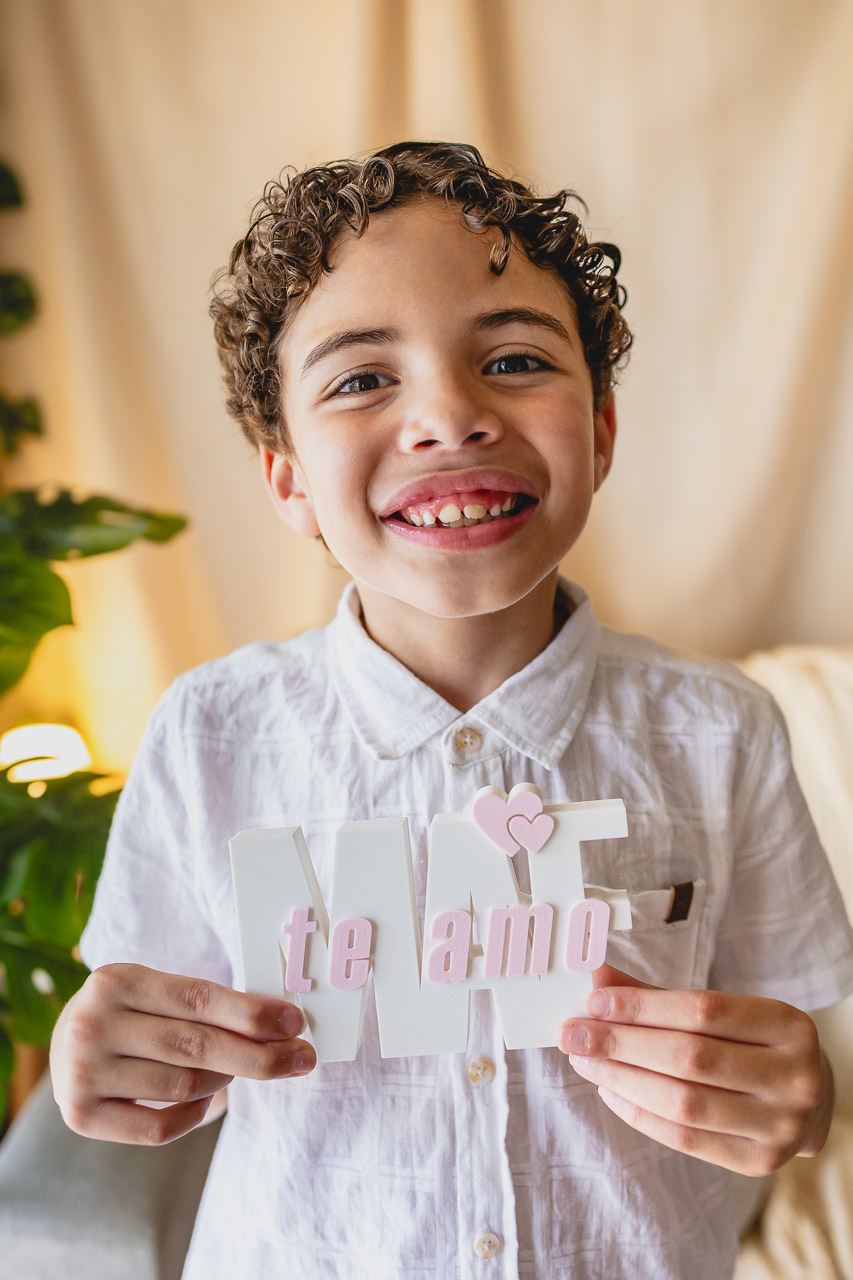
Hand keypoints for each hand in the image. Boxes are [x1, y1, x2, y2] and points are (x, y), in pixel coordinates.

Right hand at [50, 963, 315, 1145]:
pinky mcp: (80, 1115)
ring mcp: (81, 1073)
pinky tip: (207, 1098)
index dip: (252, 1013)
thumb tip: (281, 1023)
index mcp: (116, 980)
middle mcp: (92, 1024)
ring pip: (183, 1086)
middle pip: (196, 1046)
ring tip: (237, 1070)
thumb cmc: (134, 1016)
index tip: (295, 1023)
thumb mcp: (157, 992)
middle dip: (259, 1054)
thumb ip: (208, 1005)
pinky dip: (195, 1115)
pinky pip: (158, 1128)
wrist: (67, 1047)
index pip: (199, 998)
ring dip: (225, 1080)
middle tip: (301, 1057)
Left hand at [558, 964, 832, 1175]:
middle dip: (621, 1044)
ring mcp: (780, 1126)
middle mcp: (794, 1077)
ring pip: (684, 1103)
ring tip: (584, 1062)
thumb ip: (659, 997)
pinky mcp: (759, 1162)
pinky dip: (639, 1114)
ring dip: (622, 1079)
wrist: (807, 1099)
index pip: (703, 1011)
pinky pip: (685, 1139)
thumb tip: (597, 978)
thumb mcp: (722, 1011)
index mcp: (788, 1025)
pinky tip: (609, 1091)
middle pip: (690, 1058)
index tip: (593, 1002)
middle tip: (573, 1035)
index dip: (643, 1006)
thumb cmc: (750, 1042)